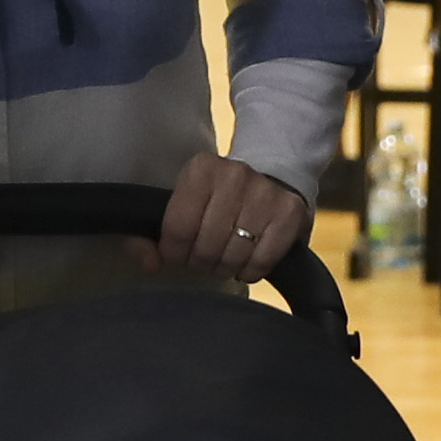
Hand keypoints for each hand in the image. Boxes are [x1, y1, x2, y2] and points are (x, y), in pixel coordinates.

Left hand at [139, 157, 304, 280]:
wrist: (274, 177)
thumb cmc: (217, 198)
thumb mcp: (182, 203)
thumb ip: (151, 234)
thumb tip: (150, 265)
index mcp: (201, 169)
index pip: (178, 228)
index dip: (174, 253)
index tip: (178, 256)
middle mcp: (235, 176)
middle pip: (206, 247)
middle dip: (200, 263)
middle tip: (203, 260)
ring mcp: (266, 194)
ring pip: (233, 257)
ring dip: (225, 269)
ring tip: (224, 260)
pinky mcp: (290, 213)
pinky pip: (261, 262)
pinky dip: (250, 271)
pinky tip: (246, 262)